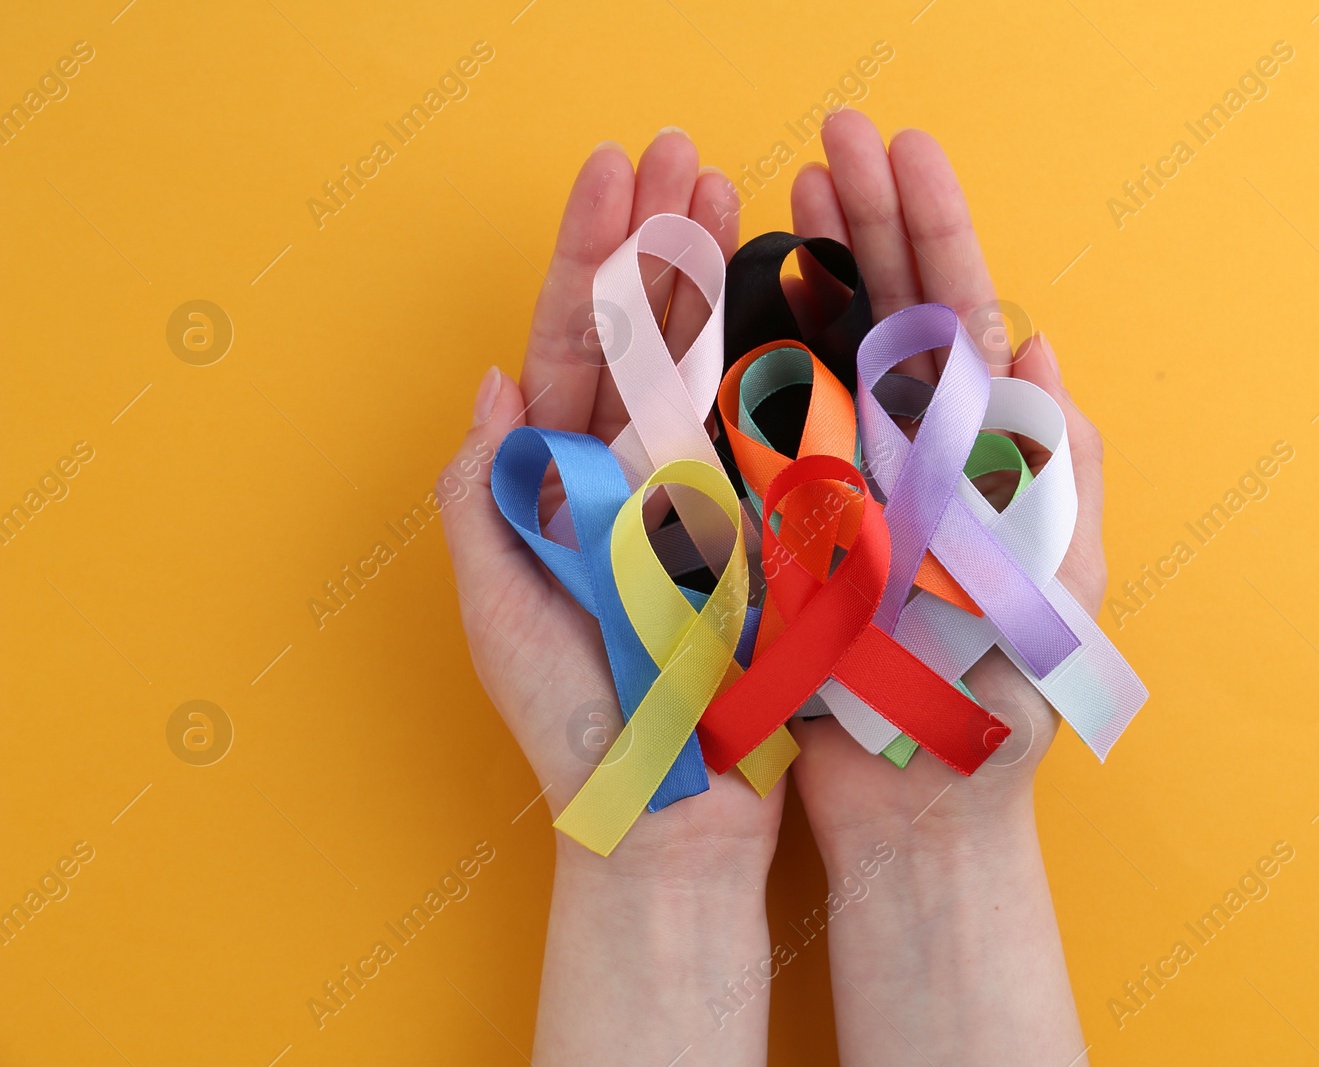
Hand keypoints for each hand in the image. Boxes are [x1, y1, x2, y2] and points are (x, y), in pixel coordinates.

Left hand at [440, 130, 783, 879]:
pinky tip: (789, 297)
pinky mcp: (763, 530)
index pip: (568, 347)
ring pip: (708, 371)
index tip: (612, 175)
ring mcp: (700, 496)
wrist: (670, 817)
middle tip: (681, 151)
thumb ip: (484, 502)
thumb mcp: (500, 615)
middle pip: (638, 337)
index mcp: (556, 485)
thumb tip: (490, 385)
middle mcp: (627, 477)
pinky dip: (778, 364)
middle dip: (654, 241)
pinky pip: (768, 437)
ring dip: (716, 280)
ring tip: (730, 196)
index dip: (587, 258)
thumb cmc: (575, 724)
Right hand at [784, 109, 1108, 856]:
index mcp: (982, 450)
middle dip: (866, 215)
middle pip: (891, 309)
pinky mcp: (791, 524)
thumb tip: (1043, 354)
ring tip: (786, 186)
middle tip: (830, 134)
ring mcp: (848, 481)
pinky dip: (750, 357)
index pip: (959, 314)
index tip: (899, 149)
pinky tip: (733, 296)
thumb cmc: (997, 707)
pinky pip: (766, 427)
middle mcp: (915, 449)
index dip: (930, 228)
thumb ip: (1057, 474)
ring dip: (809, 263)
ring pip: (824, 351)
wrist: (922, 804)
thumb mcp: (1055, 590)